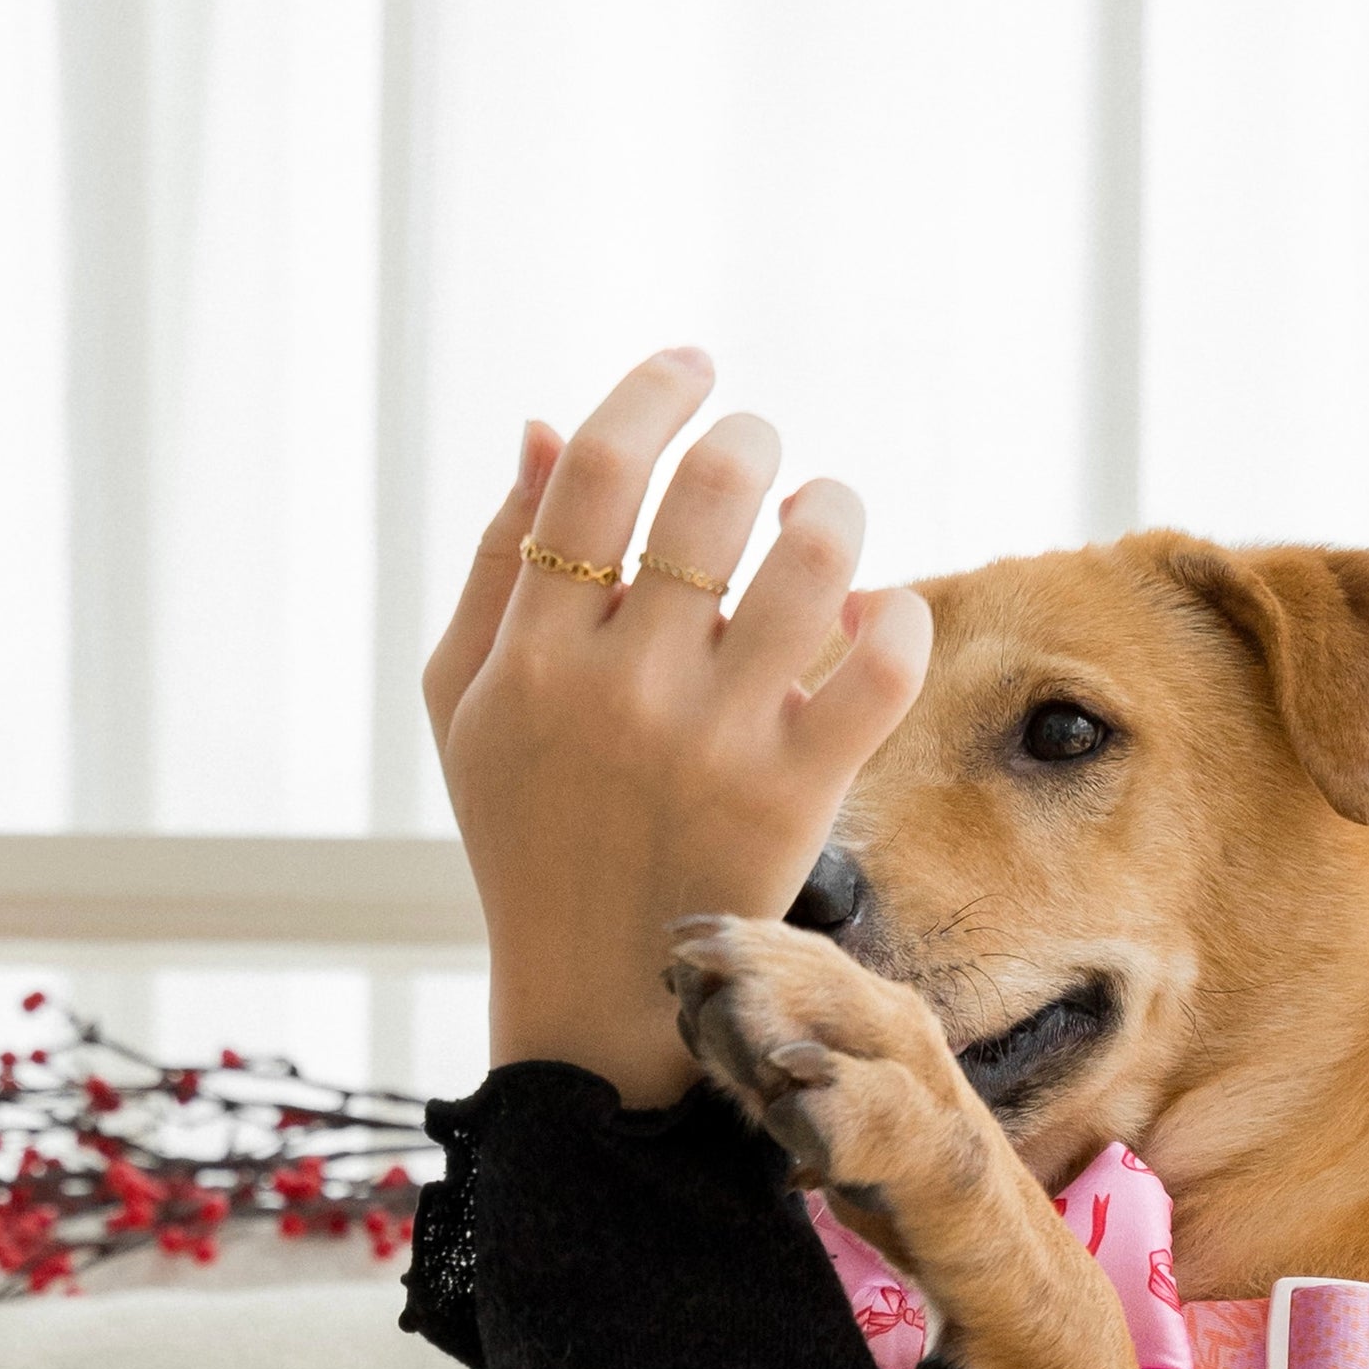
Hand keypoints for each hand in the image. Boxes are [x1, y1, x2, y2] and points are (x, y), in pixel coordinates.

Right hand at [423, 347, 931, 1105]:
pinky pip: (886, 661)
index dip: (658, 390)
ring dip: (832, 509)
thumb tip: (551, 427)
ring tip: (819, 525)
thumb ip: (495, 564)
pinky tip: (873, 619)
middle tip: (758, 467)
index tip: (695, 372)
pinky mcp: (795, 793)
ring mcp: (712, 740)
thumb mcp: (470, 705)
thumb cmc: (529, 832)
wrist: (593, 997)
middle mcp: (620, 688)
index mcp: (533, 655)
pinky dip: (898, 617)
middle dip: (751, 444)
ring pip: (813, 552)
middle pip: (713, 487)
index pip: (600, 471)